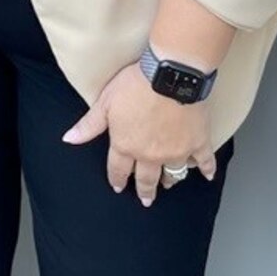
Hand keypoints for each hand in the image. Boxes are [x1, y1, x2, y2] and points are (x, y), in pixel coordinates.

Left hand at [63, 61, 217, 205]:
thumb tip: (69, 139)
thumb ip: (89, 125)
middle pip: (146, 179)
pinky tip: (207, 176)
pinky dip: (207, 169)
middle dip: (144, 190)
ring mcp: (176, 151)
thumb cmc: (135, 85)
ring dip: (170, 181)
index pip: (118, 170)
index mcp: (126, 146)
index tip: (118, 186)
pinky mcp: (197, 143)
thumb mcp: (105, 103)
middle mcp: (150, 155)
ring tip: (168, 185)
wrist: (169, 76)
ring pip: (173, 174)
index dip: (117, 179)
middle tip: (145, 199)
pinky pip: (204, 162)